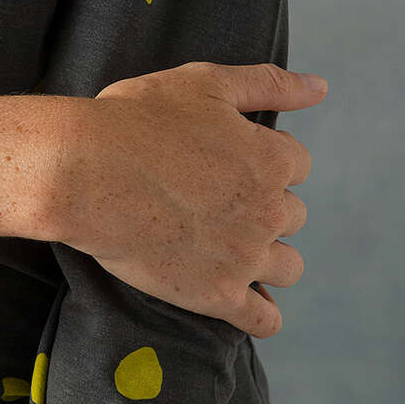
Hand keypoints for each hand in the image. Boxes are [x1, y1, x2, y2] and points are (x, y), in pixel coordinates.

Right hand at [55, 61, 326, 337]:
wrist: (84, 172)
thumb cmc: (138, 120)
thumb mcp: (205, 83)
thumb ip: (268, 84)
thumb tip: (320, 87)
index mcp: (271, 159)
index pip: (297, 163)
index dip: (263, 157)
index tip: (228, 159)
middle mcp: (269, 211)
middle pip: (293, 215)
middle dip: (263, 205)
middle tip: (216, 197)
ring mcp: (245, 258)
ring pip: (287, 267)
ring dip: (268, 256)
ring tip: (229, 244)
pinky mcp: (217, 295)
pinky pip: (264, 320)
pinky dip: (260, 313)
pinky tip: (243, 298)